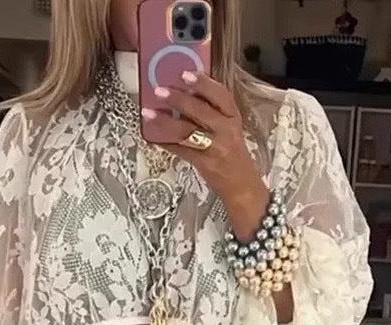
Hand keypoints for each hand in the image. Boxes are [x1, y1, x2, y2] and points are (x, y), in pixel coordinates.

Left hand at [141, 72, 268, 239]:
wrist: (242, 185)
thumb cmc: (233, 153)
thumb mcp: (229, 127)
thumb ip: (212, 111)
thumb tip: (186, 93)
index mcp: (233, 117)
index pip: (220, 96)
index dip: (203, 83)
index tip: (186, 74)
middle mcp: (225, 131)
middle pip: (201, 111)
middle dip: (178, 99)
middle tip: (160, 90)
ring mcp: (214, 148)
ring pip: (187, 131)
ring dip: (165, 121)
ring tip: (148, 112)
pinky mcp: (203, 164)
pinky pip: (181, 151)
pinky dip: (165, 143)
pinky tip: (152, 136)